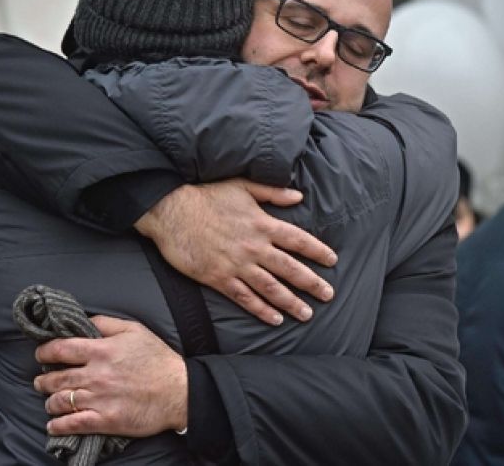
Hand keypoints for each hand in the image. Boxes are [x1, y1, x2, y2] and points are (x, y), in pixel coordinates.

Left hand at [35, 316, 186, 437]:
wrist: (179, 391)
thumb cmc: (159, 359)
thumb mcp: (136, 330)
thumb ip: (107, 323)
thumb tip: (84, 321)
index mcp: (102, 350)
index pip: (60, 349)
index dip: (45, 352)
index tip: (42, 355)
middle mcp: (96, 375)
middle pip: (55, 378)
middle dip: (43, 380)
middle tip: (41, 381)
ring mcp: (99, 399)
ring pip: (59, 402)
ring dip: (50, 402)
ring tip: (51, 401)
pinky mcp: (105, 420)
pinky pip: (71, 424)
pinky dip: (57, 425)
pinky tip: (54, 424)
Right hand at [135, 179, 336, 324]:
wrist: (171, 210)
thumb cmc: (206, 195)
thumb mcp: (242, 186)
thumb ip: (273, 192)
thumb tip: (299, 196)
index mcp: (263, 224)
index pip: (298, 240)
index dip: (317, 251)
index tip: (332, 260)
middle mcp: (255, 247)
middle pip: (290, 268)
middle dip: (312, 283)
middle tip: (329, 295)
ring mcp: (237, 265)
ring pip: (271, 288)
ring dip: (291, 302)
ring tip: (306, 314)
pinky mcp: (218, 278)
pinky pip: (245, 298)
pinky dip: (261, 310)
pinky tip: (275, 319)